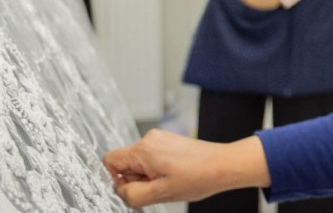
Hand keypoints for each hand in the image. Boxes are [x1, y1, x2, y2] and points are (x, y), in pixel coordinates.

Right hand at [102, 130, 269, 207]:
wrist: (223, 165)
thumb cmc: (197, 177)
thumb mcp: (159, 194)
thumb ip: (131, 194)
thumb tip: (120, 190)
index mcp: (143, 149)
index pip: (109, 160)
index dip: (115, 179)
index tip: (134, 187)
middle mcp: (150, 139)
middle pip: (126, 162)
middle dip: (137, 178)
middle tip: (159, 186)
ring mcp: (161, 138)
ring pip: (140, 162)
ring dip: (149, 175)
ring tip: (170, 180)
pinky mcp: (170, 141)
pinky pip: (153, 158)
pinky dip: (159, 169)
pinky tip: (176, 175)